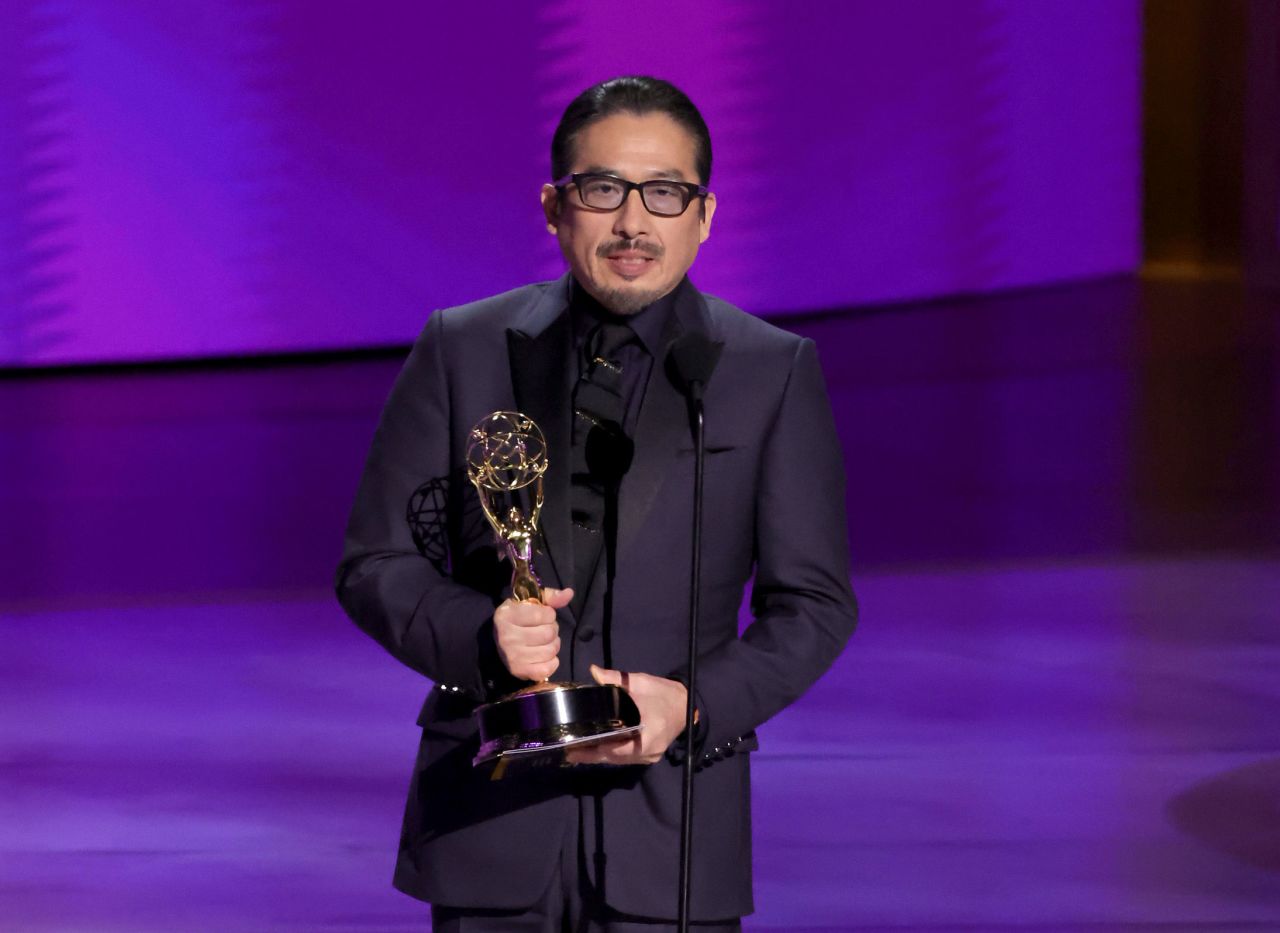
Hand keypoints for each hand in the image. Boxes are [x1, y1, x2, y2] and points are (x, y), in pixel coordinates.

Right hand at [492, 587, 571, 681]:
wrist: (500, 641)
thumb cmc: (520, 618)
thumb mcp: (531, 603)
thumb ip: (550, 597)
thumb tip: (569, 593)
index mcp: (507, 615)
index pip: (544, 614)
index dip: (549, 614)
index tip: (542, 616)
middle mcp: (506, 636)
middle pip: (549, 633)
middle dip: (553, 630)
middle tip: (545, 630)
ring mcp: (512, 656)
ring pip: (551, 650)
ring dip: (553, 645)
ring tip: (545, 642)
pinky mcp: (519, 671)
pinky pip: (547, 668)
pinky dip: (552, 662)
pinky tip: (544, 656)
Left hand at [564, 664, 687, 765]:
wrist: (686, 706)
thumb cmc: (664, 694)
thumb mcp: (642, 682)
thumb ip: (617, 679)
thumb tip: (594, 672)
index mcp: (649, 733)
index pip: (619, 748)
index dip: (597, 749)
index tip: (577, 747)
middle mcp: (649, 751)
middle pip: (615, 758)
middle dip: (591, 755)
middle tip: (569, 752)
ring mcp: (649, 756)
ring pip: (618, 761)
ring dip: (598, 756)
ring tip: (576, 752)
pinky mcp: (648, 756)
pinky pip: (625, 758)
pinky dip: (609, 754)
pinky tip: (595, 750)